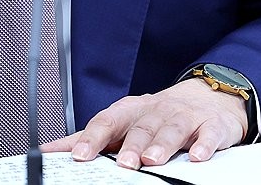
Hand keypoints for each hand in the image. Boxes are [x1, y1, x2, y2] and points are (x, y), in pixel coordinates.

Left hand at [40, 78, 247, 169]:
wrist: (209, 96)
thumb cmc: (158, 115)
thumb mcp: (124, 121)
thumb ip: (90, 137)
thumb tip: (49, 151)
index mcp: (131, 111)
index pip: (108, 121)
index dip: (93, 137)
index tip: (79, 155)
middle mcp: (156, 111)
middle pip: (141, 127)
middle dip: (131, 145)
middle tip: (122, 164)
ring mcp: (185, 117)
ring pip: (172, 129)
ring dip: (162, 145)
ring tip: (152, 161)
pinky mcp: (211, 125)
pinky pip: (208, 134)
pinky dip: (203, 144)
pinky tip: (196, 157)